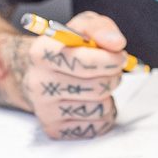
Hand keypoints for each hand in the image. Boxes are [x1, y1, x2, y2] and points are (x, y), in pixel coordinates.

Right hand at [21, 10, 126, 139]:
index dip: (109, 59)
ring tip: (97, 87)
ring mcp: (44, 109)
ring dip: (108, 96)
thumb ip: (100, 28)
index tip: (120, 56)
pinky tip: (91, 103)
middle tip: (111, 71)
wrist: (42, 75)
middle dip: (113, 77)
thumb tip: (116, 43)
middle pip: (96, 87)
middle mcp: (38, 82)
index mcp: (41, 52)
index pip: (82, 61)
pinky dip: (104, 115)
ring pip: (100, 108)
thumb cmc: (68, 50)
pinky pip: (98, 126)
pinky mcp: (54, 129)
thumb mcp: (81, 28)